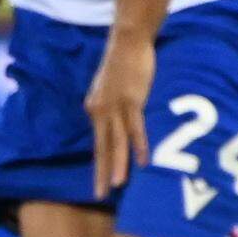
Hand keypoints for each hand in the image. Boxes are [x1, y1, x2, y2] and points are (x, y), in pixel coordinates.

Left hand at [84, 33, 154, 198]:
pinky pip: (135, 127)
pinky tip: (143, 161)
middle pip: (102, 147)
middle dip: (101, 173)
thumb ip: (111, 107)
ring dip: (118, 164)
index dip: (99, 164)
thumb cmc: (123, 64)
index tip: (98, 184)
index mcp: (95, 109)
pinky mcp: (132, 100)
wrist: (127, 41)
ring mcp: (116, 106)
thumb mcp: (110, 89)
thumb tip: (115, 124)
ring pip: (117, 141)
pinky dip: (139, 144)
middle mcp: (100, 110)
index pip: (97, 143)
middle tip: (99, 195)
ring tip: (117, 185)